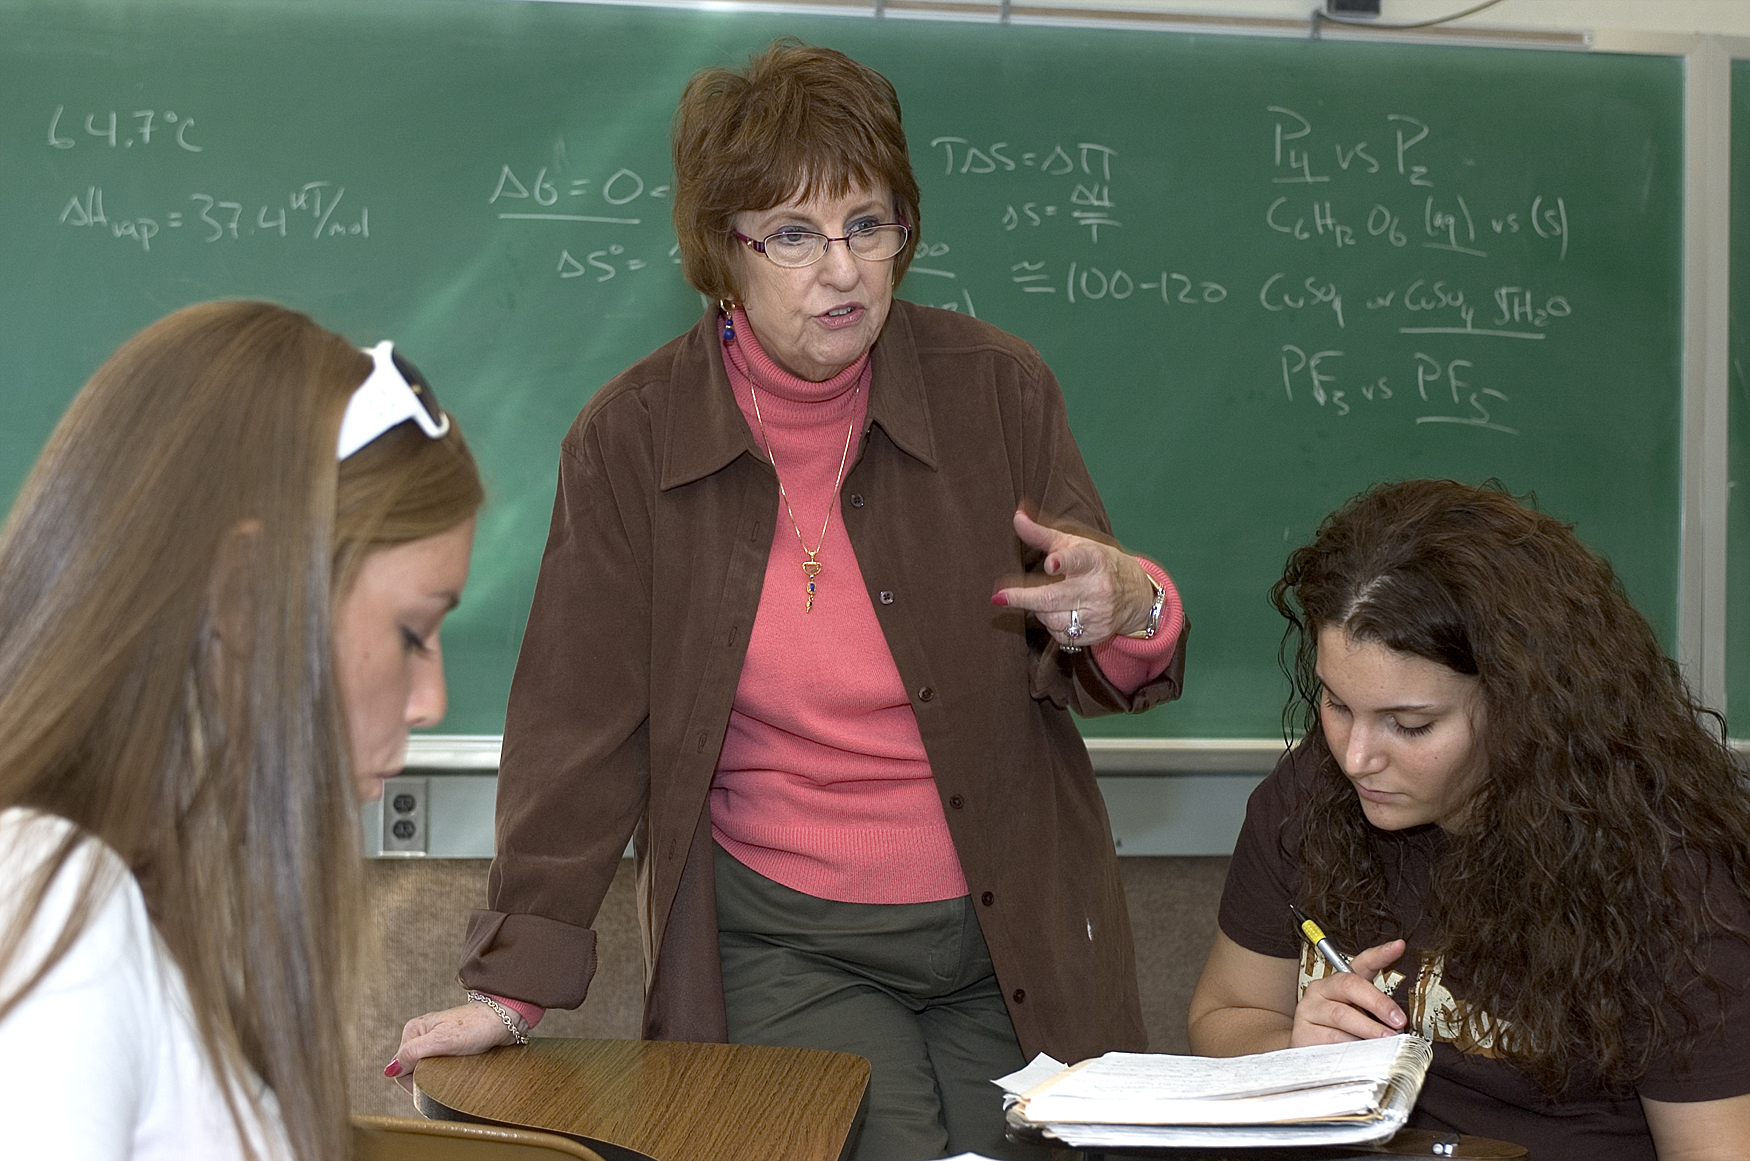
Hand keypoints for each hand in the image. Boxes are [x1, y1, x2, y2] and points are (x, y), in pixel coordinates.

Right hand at [384, 1001, 517, 1093]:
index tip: (431, 1081)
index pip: (399, 1067)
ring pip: (426, 1071)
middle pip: (412, 1070)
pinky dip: (445, 1074)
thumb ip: (414, 1053)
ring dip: (436, 1077)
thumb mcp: (442, 1040)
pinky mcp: (449, 1049)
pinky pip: (439, 1068)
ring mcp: (435, 1042)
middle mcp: (422, 1035)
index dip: (412, 1080)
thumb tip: (390, 1071)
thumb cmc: (476, 1025)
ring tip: (453, 1072)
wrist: (504, 1019)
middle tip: (445, 1075)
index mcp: (414, 1030)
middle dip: (425, 1078)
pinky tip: (456, 1072)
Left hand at [991, 510, 1155, 648]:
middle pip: (1053, 597)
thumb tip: (1016, 516)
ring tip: (1041, 600)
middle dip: (1023, 598)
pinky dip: (1052, 625)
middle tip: (1000, 598)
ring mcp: (1098, 613)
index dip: (1064, 562)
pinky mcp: (1096, 633)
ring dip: (1038, 611)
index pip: (1078, 559)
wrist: (1137, 594)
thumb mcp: (1075, 543)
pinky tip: (1057, 613)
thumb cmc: (1098, 563)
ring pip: (1052, 618)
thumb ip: (1042, 534)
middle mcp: (1097, 587)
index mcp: (1093, 559)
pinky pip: (1062, 635)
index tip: (1050, 564)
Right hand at [1290, 939, 1408, 1046]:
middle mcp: (1322, 990)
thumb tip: (1399, 1022)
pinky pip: (1332, 1038)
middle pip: (1350, 985)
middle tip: (1398, 1020)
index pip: (1361, 963)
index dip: (1380, 954)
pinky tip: (1360, 1051)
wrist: (1308, 1055)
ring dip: (1369, 1029)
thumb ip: (1377, 1016)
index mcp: (1340, 982)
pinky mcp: (1303, 1031)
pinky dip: (1351, 1046)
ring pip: (1342, 1015)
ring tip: (1386, 1041)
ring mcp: (1310, 1009)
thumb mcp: (1361, 1020)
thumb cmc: (1341, 1034)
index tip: (1399, 946)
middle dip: (1378, 1002)